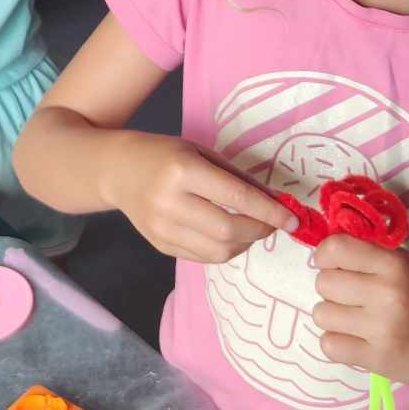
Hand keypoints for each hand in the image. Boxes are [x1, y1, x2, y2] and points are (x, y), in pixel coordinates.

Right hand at [101, 134, 297, 262]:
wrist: (116, 170)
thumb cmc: (163, 154)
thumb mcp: (201, 152)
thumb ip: (236, 178)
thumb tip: (275, 203)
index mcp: (183, 170)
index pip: (236, 198)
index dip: (270, 212)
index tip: (293, 220)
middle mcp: (170, 202)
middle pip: (229, 231)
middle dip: (260, 230)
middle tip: (272, 223)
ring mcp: (161, 228)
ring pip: (218, 251)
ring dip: (245, 244)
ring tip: (250, 229)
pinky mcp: (159, 245)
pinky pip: (203, 257)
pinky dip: (225, 250)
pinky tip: (228, 236)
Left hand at [310, 235, 408, 387]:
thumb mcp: (408, 264)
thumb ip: (371, 256)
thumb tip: (326, 252)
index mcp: (394, 265)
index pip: (336, 249)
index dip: (326, 256)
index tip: (334, 266)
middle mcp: (386, 294)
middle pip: (324, 283)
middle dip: (332, 290)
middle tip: (351, 298)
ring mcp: (381, 329)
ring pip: (321, 314)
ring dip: (333, 318)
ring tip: (354, 321)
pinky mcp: (376, 359)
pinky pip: (329, 345)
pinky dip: (337, 343)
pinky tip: (355, 340)